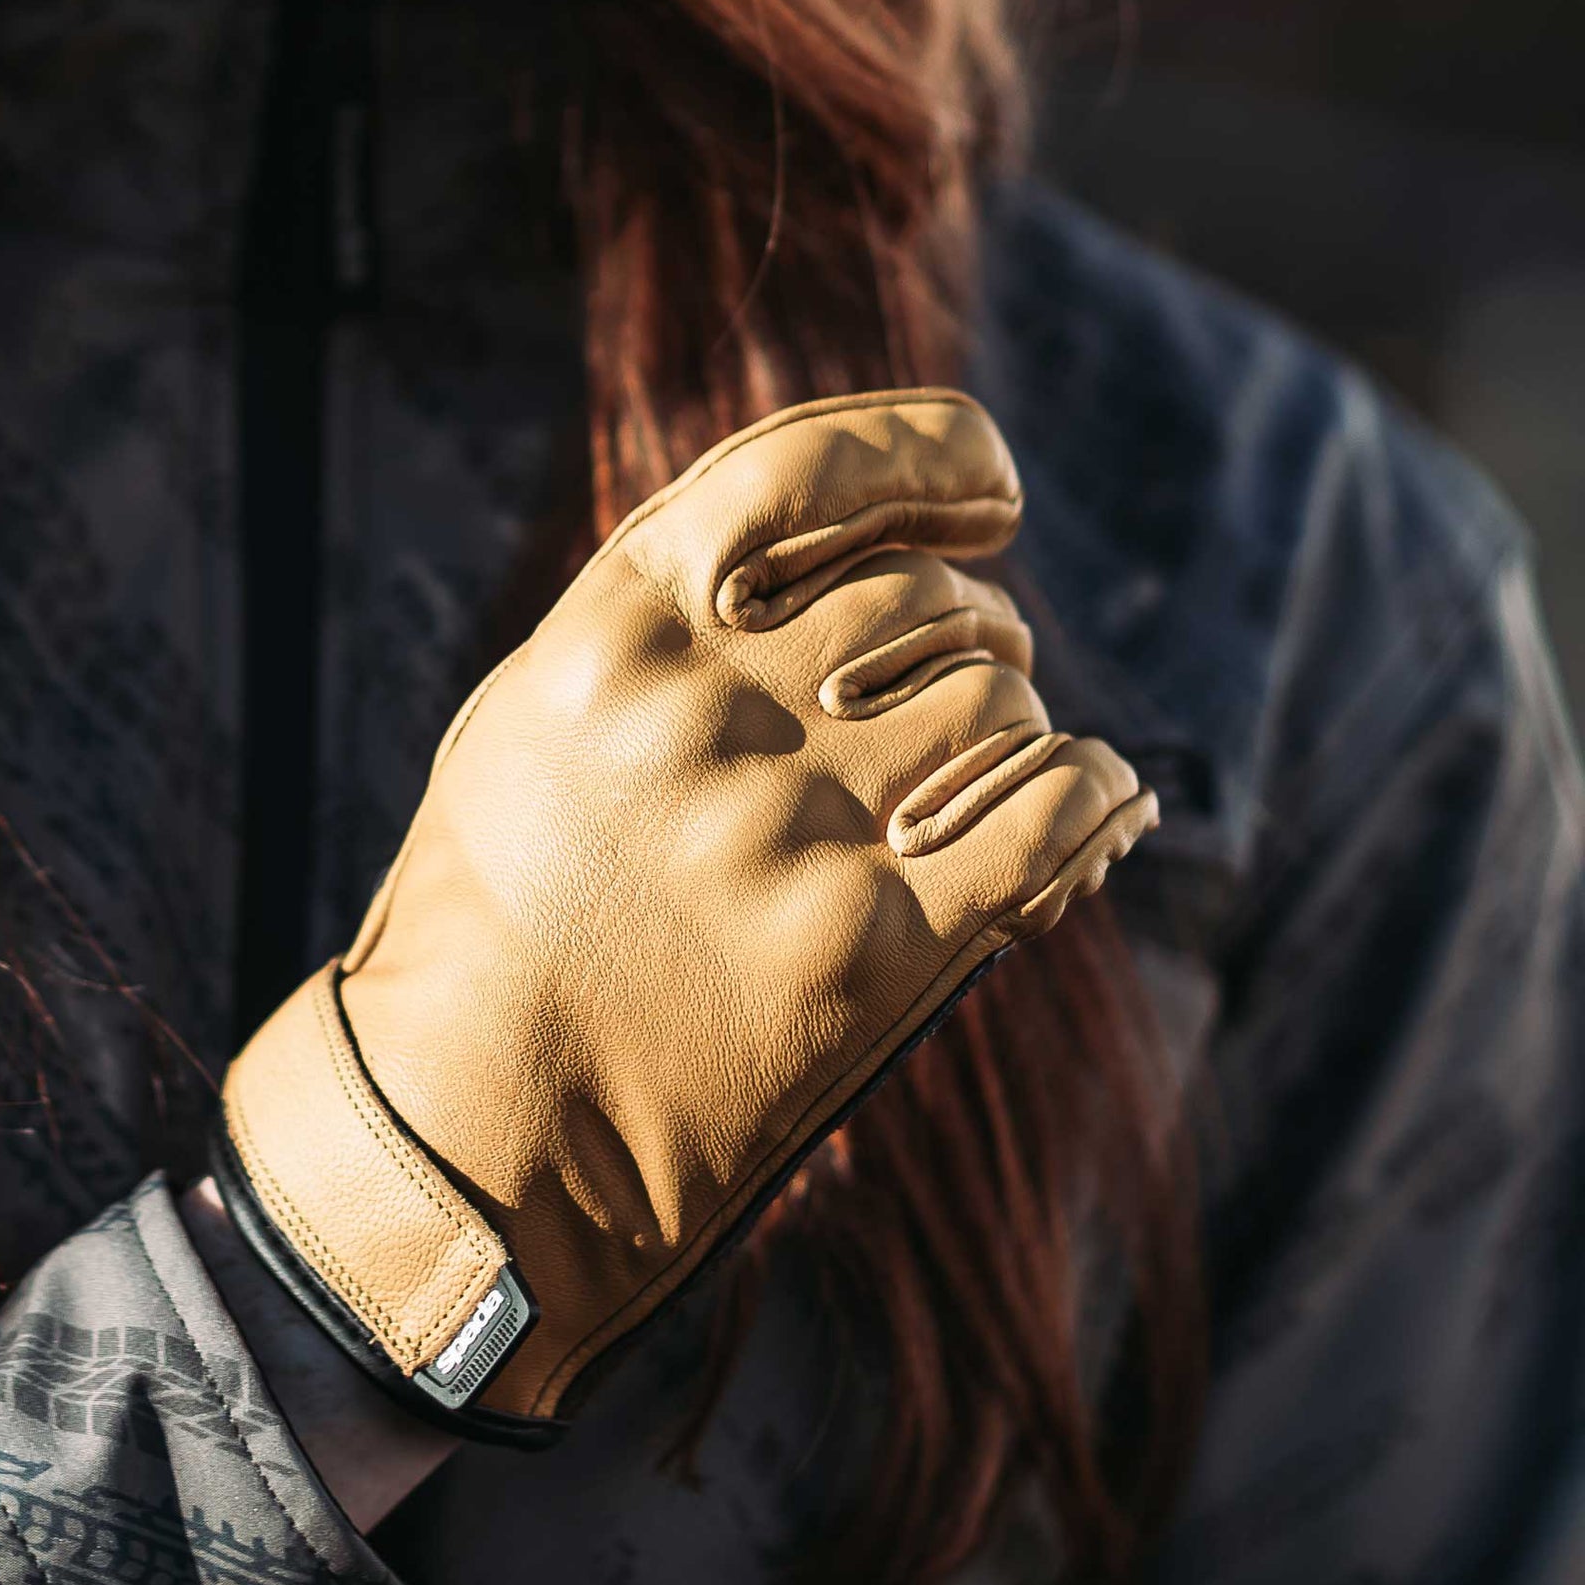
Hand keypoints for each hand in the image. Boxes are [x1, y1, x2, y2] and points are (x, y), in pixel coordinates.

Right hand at [218, 390, 1154, 1437]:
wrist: (480, 1133)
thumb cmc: (497, 912)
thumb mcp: (534, 719)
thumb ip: (662, 619)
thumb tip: (831, 553)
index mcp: (616, 629)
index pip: (811, 466)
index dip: (929, 450)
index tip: (992, 482)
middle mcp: (707, 708)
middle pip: (928, 598)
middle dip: (978, 619)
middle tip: (980, 658)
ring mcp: (790, 828)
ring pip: (999, 699)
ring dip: (1016, 720)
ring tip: (989, 760)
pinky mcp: (868, 950)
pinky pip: (1050, 814)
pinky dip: (1096, 795)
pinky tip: (1104, 802)